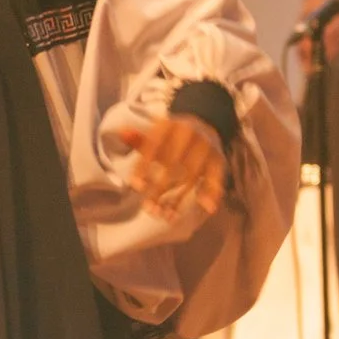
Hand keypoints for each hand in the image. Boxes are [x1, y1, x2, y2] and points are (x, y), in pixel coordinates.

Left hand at [109, 115, 227, 221]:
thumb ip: (139, 138)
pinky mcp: (218, 157)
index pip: (153, 147)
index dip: (143, 167)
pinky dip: (212, 191)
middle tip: (148, 210)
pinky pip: (215, 176)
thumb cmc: (173, 135)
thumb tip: (121, 132)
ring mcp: (205, 146)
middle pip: (172, 163)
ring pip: (191, 174)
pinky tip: (207, 207)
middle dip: (159, 188)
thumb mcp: (156, 133)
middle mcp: (188, 134)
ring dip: (180, 197)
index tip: (135, 186)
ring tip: (168, 217)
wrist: (205, 121)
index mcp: (169, 126)